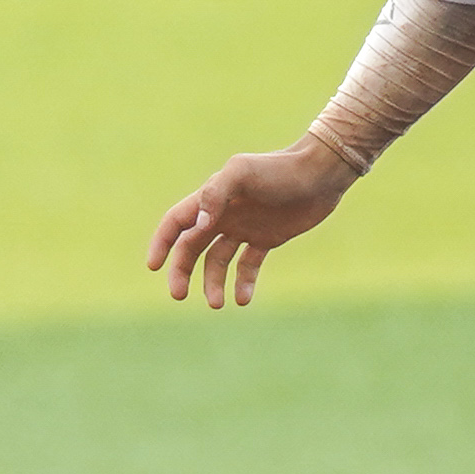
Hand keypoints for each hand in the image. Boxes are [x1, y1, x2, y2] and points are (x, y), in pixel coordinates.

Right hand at [148, 139, 355, 307]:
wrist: (319, 174)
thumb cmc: (279, 169)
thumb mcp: (242, 172)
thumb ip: (216, 193)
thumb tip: (198, 226)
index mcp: (211, 198)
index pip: (176, 223)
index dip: (162, 243)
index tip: (154, 267)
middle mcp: (223, 215)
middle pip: (191, 248)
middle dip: (182, 272)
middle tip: (179, 296)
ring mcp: (244, 228)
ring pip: (217, 262)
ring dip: (212, 283)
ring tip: (217, 304)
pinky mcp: (267, 239)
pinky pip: (248, 266)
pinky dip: (243, 283)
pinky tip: (243, 299)